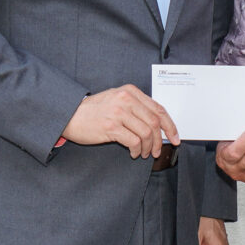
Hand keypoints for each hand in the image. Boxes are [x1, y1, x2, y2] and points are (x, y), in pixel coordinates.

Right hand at [62, 85, 178, 159]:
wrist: (69, 115)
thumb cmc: (94, 110)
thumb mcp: (117, 99)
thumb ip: (136, 107)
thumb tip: (158, 125)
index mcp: (130, 92)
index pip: (159, 109)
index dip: (170, 126)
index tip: (175, 138)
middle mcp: (126, 99)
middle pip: (155, 122)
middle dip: (160, 140)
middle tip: (157, 151)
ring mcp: (119, 112)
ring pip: (146, 133)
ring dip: (148, 147)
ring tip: (143, 153)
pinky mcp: (111, 127)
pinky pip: (134, 141)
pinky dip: (137, 150)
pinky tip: (133, 153)